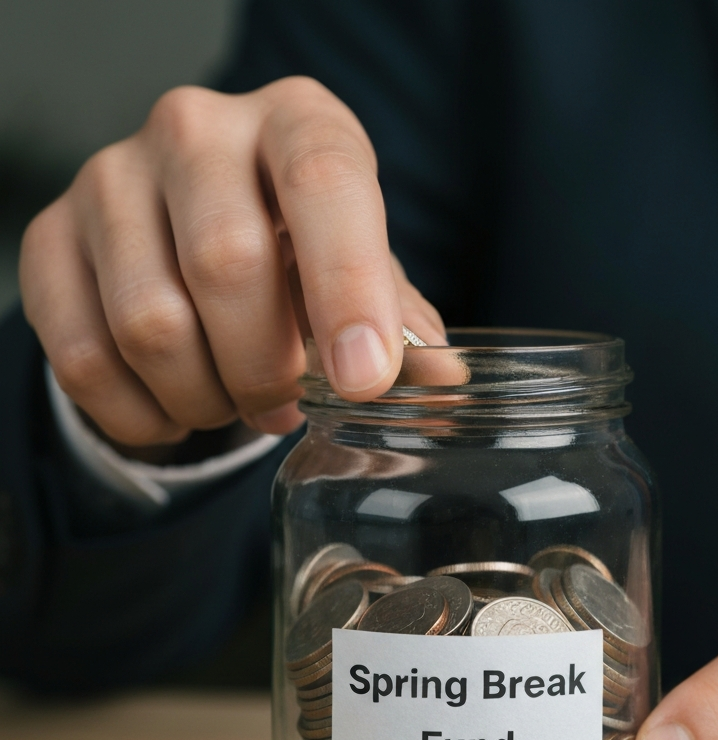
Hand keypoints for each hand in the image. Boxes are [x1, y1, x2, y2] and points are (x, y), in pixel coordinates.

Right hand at [19, 77, 445, 446]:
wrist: (195, 232)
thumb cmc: (300, 254)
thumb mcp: (365, 276)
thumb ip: (402, 326)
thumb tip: (443, 382)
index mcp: (298, 123)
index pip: (325, 182)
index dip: (347, 286)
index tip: (362, 378)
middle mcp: (197, 130)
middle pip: (226, 265)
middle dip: (267, 370)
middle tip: (286, 404)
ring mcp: (110, 178)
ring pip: (151, 324)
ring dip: (207, 398)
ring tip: (235, 401)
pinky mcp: (49, 239)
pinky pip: (83, 357)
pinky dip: (143, 414)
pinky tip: (178, 408)